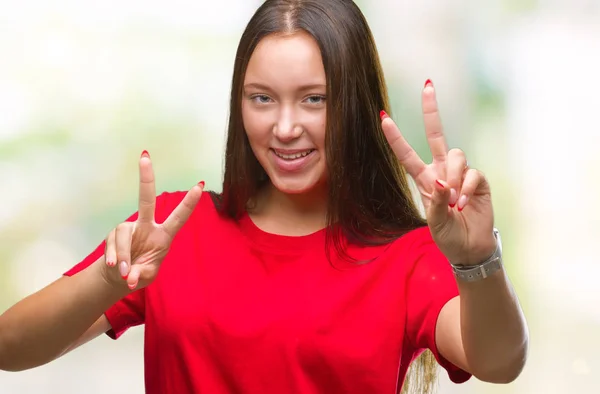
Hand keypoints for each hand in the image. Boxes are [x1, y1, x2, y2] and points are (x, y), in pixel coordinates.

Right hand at [103, 150, 203, 289]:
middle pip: (146, 200)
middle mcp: (146, 226)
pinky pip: (113, 244)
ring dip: (124, 255)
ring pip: (124, 234)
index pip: (178, 217)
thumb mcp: (146, 277)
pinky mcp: (113, 235)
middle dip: (146, 178)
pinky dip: (115, 258)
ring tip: (125, 271)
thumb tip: (130, 276)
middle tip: (144, 156)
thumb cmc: (140, 273)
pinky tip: (116, 268)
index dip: (189, 203)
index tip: (200, 185)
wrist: (119, 277)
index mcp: (163, 235)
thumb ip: (141, 275)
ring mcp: (128, 228)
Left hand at [380, 80, 495, 264]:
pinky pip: (472, 172)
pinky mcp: (478, 180)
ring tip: (454, 201)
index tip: (383, 117)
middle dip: (432, 110)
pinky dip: (465, 188)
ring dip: (453, 176)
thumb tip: (443, 182)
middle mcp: (441, 171)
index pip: (407, 154)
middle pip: (436, 134)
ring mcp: (460, 173)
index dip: (396, 137)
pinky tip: (463, 204)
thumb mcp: (435, 222)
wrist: (470, 248)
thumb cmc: (447, 235)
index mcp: (424, 179)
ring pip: (456, 154)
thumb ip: (437, 202)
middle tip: (427, 86)